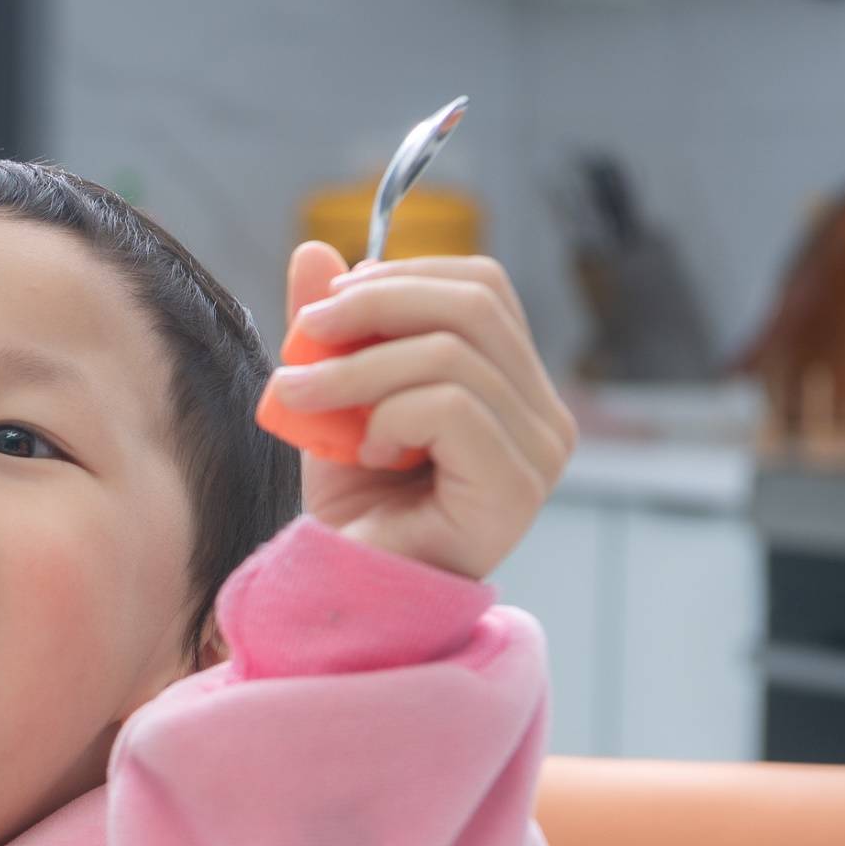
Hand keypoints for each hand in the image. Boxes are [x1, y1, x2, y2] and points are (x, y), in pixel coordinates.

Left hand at [268, 242, 576, 579]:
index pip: (482, 287)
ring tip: (299, 398)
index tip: (326, 304)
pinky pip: (448, 407)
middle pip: (473, 304)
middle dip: (373, 306)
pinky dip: (386, 416)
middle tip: (304, 336)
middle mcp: (545, 417)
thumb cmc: (350, 509)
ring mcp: (540, 455)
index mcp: (515, 387)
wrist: (342, 596)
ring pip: (451, 354)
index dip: (400, 278)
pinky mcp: (515, 489)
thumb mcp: (331, 401)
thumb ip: (333, 331)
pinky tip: (362, 452)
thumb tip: (315, 249)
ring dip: (355, 369)